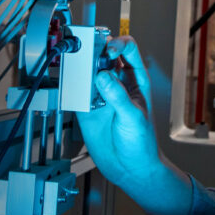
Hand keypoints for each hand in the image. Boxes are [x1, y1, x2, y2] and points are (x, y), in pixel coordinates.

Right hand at [76, 36, 191, 214]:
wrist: (130, 169)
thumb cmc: (142, 143)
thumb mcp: (134, 118)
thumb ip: (119, 97)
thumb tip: (103, 77)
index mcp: (136, 79)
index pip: (127, 49)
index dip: (117, 44)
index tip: (107, 52)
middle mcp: (117, 83)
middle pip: (103, 55)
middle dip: (94, 51)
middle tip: (86, 56)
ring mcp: (101, 95)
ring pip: (87, 71)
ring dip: (81, 69)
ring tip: (78, 74)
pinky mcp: (86, 108)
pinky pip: (76, 91)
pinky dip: (71, 88)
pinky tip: (73, 91)